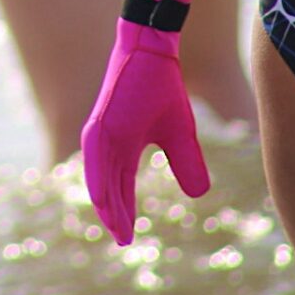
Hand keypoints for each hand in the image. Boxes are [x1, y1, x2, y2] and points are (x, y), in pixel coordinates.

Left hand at [80, 0, 210, 245]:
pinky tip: (102, 202)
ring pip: (100, 179)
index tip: (129, 239)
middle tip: (124, 242)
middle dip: (115, 217)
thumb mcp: (180, 134)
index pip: (121, 189)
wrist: (155, 51)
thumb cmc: (163, 88)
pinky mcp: (100, 123)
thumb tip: (198, 195)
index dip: (125, 214)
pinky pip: (96, 159)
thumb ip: (186, 163)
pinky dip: (98, 181)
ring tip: (116, 231)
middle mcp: (107, 145)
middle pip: (109, 190)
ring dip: (107, 206)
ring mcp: (101, 134)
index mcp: (122, 148)